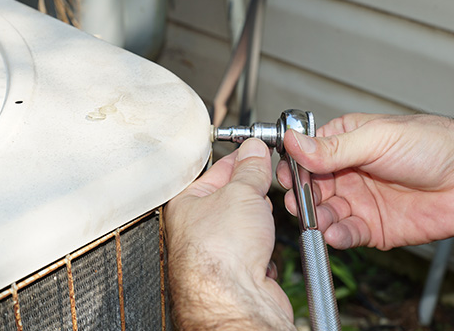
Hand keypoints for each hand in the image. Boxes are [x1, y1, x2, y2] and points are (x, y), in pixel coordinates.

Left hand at [165, 138, 294, 329]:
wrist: (236, 301)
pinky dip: (266, 247)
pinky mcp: (239, 271)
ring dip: (262, 221)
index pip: (215, 171)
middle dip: (253, 193)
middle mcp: (198, 229)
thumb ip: (250, 169)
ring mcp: (219, 252)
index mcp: (187, 205)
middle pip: (234, 197)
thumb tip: (254, 151)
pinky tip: (265, 248)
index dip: (238, 159)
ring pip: (249, 224)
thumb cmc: (219, 254)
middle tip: (264, 187)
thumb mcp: (241, 193)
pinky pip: (258, 248)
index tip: (257, 152)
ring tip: (264, 222)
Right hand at [277, 113, 453, 249]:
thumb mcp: (377, 138)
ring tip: (319, 219)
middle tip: (300, 201)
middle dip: (302, 196)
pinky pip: (346, 234)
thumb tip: (293, 142)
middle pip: (310, 187)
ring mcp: (359, 201)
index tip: (287, 175)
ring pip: (324, 213)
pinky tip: (336, 232)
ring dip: (317, 218)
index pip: (307, 154)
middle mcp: (348, 172)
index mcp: (346, 143)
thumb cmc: (434, 146)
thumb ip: (332, 147)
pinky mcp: (373, 227)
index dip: (294, 166)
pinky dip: (337, 235)